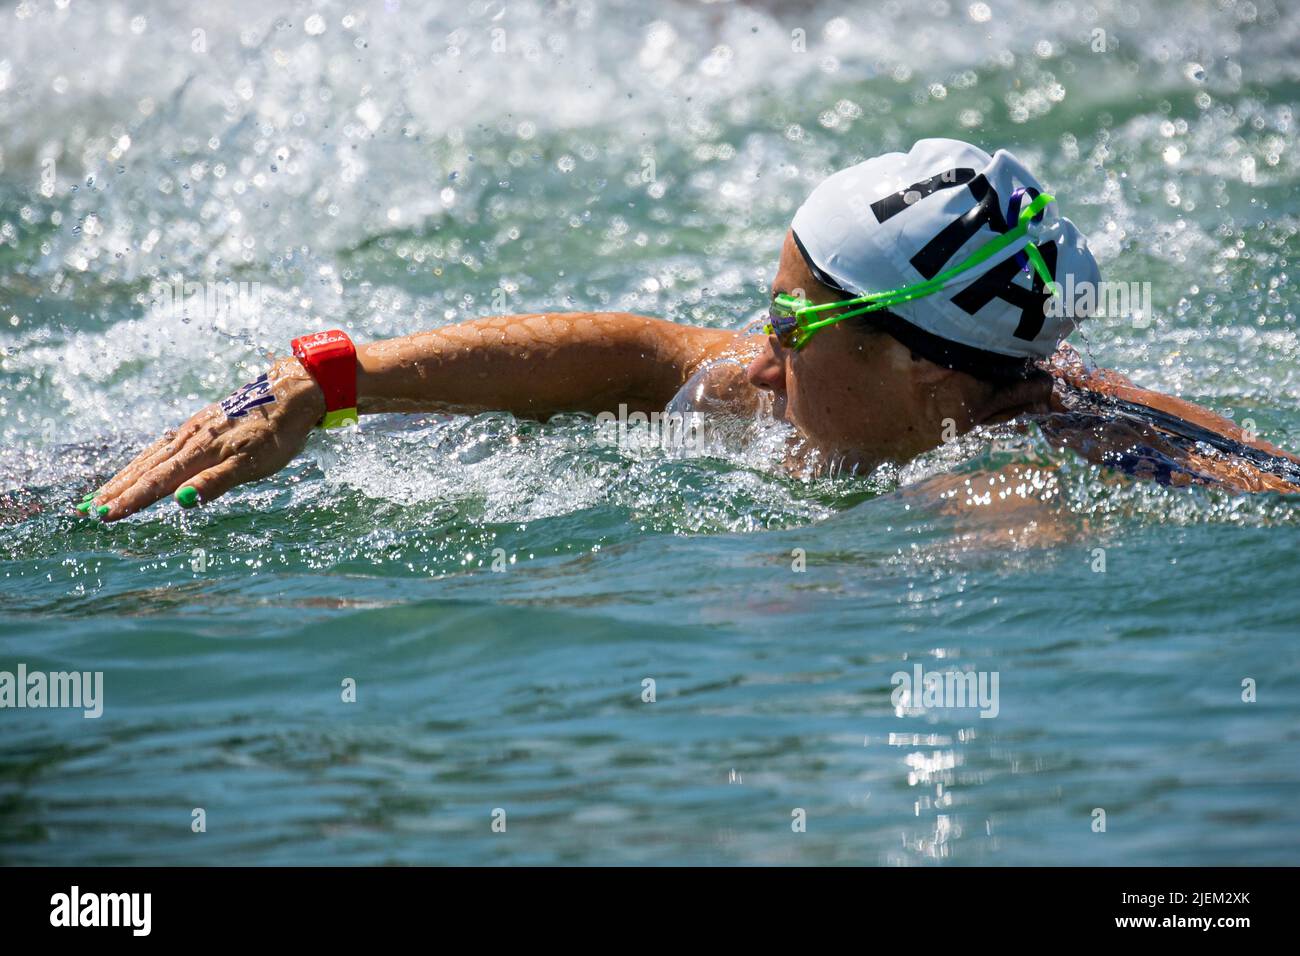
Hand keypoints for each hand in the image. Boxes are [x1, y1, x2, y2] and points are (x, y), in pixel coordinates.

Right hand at [79, 358, 325, 521]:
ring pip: (150, 458)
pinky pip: (162, 447)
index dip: (130, 501)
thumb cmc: (277, 434)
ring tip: (100, 495)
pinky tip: (137, 468)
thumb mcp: (252, 463)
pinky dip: (143, 462)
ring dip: (123, 478)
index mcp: (200, 452)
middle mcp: (189, 439)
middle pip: (145, 470)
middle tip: (86, 511)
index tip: (103, 517)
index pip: (157, 482)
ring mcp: (192, 430)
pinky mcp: (199, 425)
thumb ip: (216, 483)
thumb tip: (181, 500)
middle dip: (116, 492)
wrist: (291, 393)